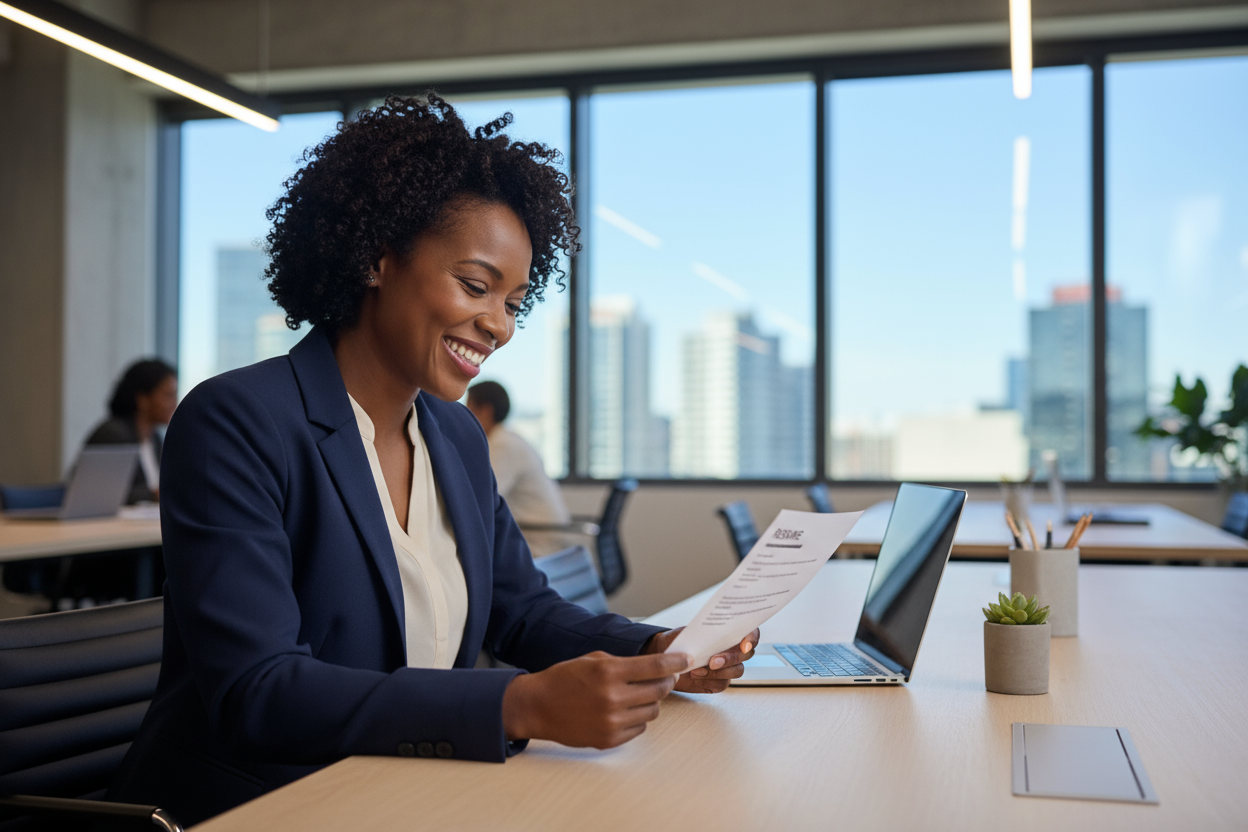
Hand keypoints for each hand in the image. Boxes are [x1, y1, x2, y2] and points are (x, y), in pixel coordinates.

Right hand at [502, 650, 691, 748]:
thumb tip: (655, 666)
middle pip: (659, 690)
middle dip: (666, 681)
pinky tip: (623, 711)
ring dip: (650, 701)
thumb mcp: (593, 659)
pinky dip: (636, 719)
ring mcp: (612, 721)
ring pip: (652, 711)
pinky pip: (639, 729)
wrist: (537, 706)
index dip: (675, 662)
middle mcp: (613, 697)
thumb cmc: (564, 679)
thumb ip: (624, 662)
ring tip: (635, 695)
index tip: (686, 660)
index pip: (655, 666)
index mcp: (609, 672)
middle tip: (664, 677)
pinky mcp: (609, 739)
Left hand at [641, 628, 759, 693]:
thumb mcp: (687, 632)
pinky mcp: (717, 681)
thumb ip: (702, 633)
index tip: (744, 644)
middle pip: (746, 654)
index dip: (752, 638)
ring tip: (699, 669)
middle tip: (713, 661)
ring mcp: (726, 667)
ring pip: (737, 671)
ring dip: (720, 671)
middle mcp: (731, 650)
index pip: (750, 632)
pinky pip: (722, 684)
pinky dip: (710, 680)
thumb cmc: (677, 641)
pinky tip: (696, 674)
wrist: (664, 658)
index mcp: (728, 632)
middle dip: (731, 658)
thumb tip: (710, 635)